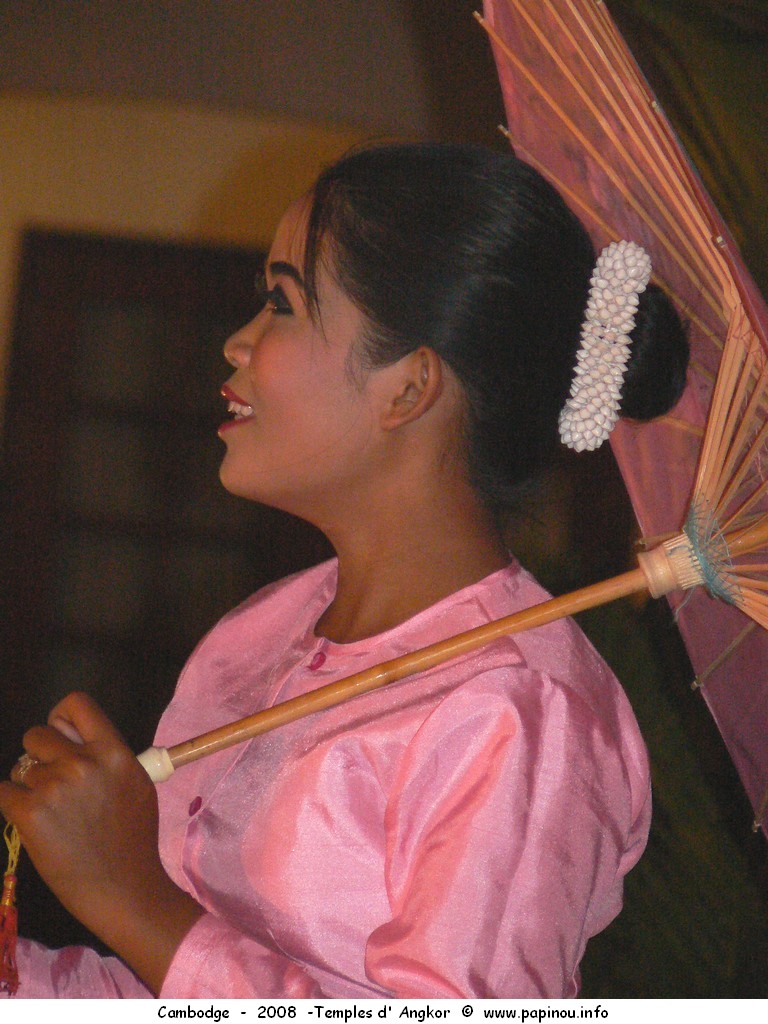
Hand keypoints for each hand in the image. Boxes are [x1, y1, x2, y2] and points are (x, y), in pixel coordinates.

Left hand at [0, 692, 203, 992]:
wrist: (123, 887)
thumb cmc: (134, 838)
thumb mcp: (136, 784)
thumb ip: (108, 757)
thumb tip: (78, 743)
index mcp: (113, 751)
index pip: (76, 704)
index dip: (61, 716)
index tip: (61, 735)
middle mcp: (81, 762)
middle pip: (37, 735)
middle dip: (39, 755)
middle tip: (53, 782)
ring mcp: (53, 787)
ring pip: (21, 769)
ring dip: (30, 786)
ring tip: (52, 813)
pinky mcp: (28, 813)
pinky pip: (4, 792)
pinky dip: (13, 804)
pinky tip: (31, 821)